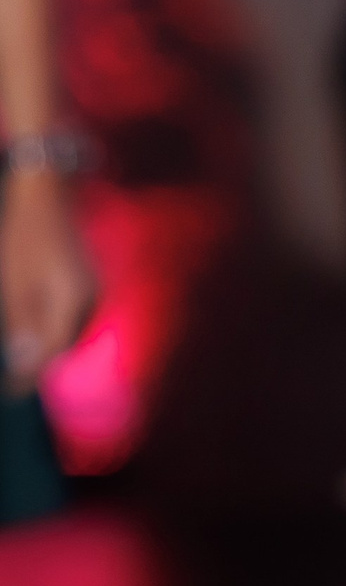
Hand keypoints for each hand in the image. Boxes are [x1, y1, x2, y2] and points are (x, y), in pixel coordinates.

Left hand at [2, 169, 94, 388]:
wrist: (49, 193)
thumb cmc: (24, 233)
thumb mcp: (13, 282)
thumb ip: (21, 324)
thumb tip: (24, 365)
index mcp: (70, 303)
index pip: (51, 353)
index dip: (30, 375)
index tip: (12, 392)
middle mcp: (89, 302)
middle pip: (62, 347)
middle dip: (38, 362)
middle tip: (13, 376)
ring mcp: (93, 293)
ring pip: (68, 333)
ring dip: (47, 345)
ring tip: (22, 352)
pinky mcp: (90, 285)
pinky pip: (73, 317)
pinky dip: (54, 326)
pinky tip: (38, 324)